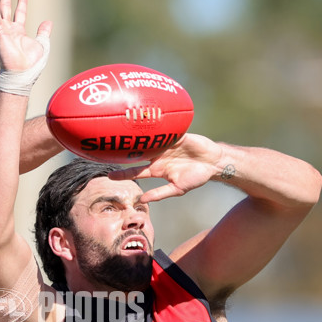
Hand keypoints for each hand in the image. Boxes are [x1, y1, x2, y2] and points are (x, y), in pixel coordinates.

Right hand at [0, 0, 51, 73]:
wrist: (22, 73)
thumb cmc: (31, 64)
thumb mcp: (41, 44)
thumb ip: (43, 32)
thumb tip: (49, 22)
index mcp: (18, 33)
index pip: (19, 14)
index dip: (21, 2)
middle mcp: (8, 30)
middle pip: (6, 8)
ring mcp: (2, 30)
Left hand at [108, 133, 224, 202]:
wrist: (213, 163)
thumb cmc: (195, 177)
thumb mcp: (177, 189)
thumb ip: (159, 193)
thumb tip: (142, 200)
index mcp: (156, 169)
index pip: (136, 171)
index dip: (123, 173)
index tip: (109, 176)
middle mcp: (158, 155)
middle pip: (138, 152)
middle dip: (124, 151)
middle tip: (108, 149)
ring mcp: (166, 144)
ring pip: (148, 139)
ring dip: (137, 136)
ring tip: (122, 133)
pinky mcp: (177, 135)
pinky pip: (165, 129)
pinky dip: (156, 126)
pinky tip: (145, 122)